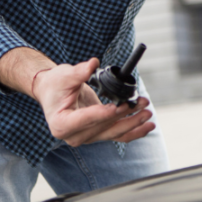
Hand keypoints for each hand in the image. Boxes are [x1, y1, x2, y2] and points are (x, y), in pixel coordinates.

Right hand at [31, 59, 155, 146]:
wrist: (52, 92)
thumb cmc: (56, 84)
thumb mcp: (64, 76)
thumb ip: (79, 72)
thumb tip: (93, 64)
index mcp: (62, 124)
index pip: (86, 119)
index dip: (105, 113)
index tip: (120, 106)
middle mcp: (74, 135)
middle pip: (104, 127)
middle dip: (126, 115)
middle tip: (143, 103)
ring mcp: (86, 137)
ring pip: (114, 133)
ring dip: (133, 124)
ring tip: (148, 113)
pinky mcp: (97, 134)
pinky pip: (117, 135)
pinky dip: (132, 131)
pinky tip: (146, 127)